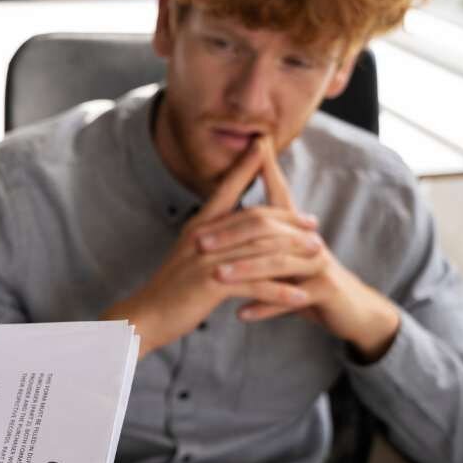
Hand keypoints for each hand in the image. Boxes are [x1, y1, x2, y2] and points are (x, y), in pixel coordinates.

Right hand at [101, 138, 316, 356]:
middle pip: (255, 219)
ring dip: (293, 254)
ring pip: (261, 250)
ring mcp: (207, 260)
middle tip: (314, 224)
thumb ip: (208, 238)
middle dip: (288, 220)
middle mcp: (203, 238)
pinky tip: (300, 297)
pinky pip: (256, 285)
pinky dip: (280, 291)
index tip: (263, 146)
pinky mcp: (211, 285)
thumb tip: (228, 228)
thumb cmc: (169, 289)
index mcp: (198, 227)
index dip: (245, 166)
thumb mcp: (187, 254)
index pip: (225, 189)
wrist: (144, 316)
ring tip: (318, 257)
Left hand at [206, 137, 399, 361]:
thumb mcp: (287, 254)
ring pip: (279, 262)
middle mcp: (307, 240)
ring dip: (246, 270)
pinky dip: (265, 306)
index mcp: (296, 229)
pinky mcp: (325, 290)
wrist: (350, 311)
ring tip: (218, 277)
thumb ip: (266, 234)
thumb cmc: (309, 280)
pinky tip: (240, 313)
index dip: (268, 169)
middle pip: (268, 228)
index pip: (279, 193)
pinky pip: (290, 298)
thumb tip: (236, 213)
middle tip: (198, 243)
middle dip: (231, 234)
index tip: (254, 145)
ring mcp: (318, 264)